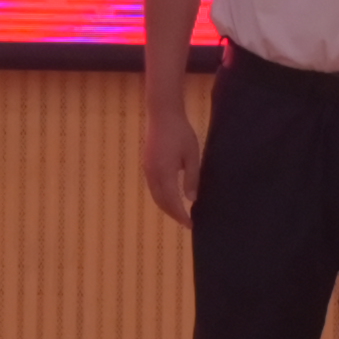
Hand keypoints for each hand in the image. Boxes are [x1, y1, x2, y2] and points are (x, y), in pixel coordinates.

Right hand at [143, 101, 200, 226]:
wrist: (162, 114)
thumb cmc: (181, 133)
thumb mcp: (192, 155)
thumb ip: (192, 178)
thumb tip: (191, 200)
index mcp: (165, 173)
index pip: (172, 202)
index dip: (181, 215)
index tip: (191, 225)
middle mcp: (152, 174)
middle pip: (161, 202)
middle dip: (174, 214)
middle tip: (187, 222)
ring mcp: (147, 169)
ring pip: (155, 196)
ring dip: (167, 207)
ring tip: (180, 213)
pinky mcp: (146, 164)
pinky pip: (153, 187)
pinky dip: (162, 197)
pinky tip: (171, 197)